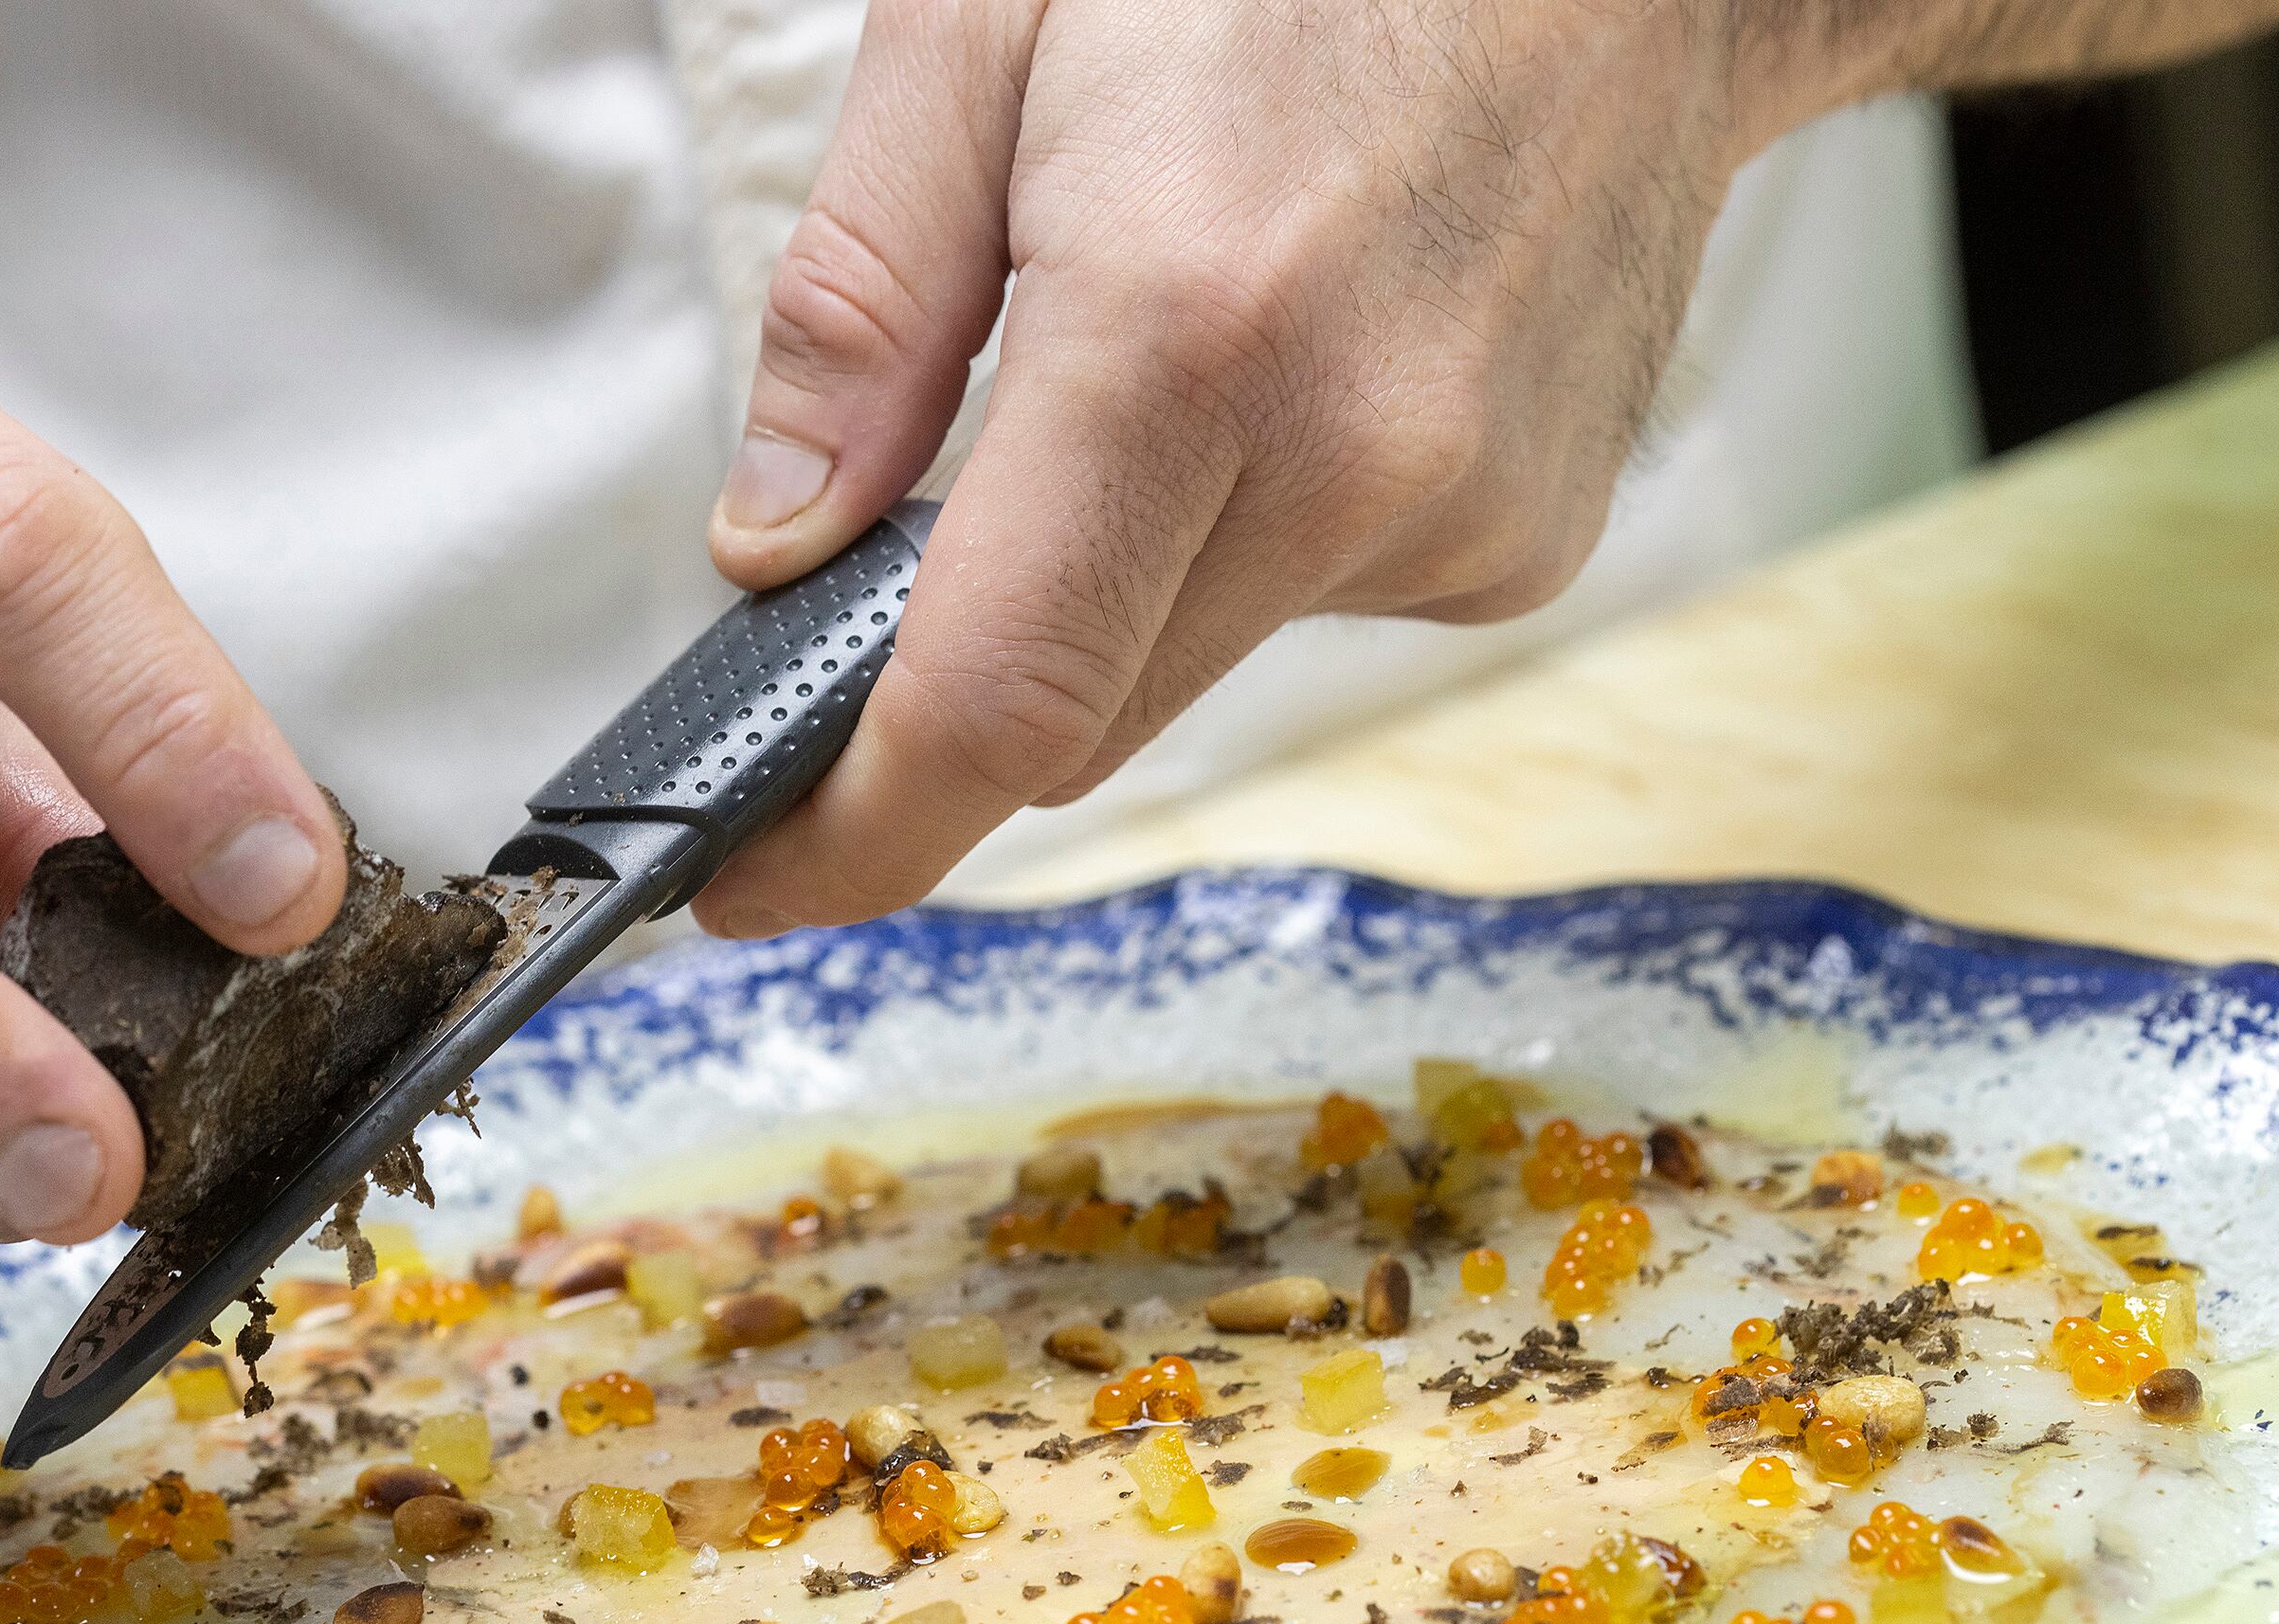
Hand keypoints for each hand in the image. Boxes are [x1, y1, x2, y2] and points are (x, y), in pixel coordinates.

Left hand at [689, 0, 1788, 934]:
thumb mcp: (991, 22)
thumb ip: (862, 302)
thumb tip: (776, 543)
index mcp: (1185, 328)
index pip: (989, 701)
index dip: (849, 835)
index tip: (750, 882)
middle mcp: (1351, 456)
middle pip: (1073, 723)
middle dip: (952, 691)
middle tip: (879, 586)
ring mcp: (1463, 516)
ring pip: (1184, 666)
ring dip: (1116, 580)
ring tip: (1164, 351)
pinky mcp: (1528, 539)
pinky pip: (1306, 605)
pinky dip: (1248, 533)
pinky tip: (1289, 367)